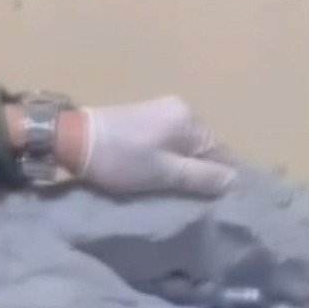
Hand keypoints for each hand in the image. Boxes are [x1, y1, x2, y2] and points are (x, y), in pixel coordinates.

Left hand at [58, 96, 236, 195]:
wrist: (73, 138)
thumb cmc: (122, 159)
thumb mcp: (165, 174)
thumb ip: (201, 177)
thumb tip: (235, 180)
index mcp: (190, 119)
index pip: (220, 153)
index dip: (214, 178)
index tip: (201, 199)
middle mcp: (181, 108)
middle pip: (203, 148)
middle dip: (196, 172)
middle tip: (181, 196)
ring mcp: (161, 109)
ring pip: (184, 146)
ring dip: (179, 166)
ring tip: (165, 186)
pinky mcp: (144, 116)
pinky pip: (168, 141)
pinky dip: (165, 157)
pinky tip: (152, 171)